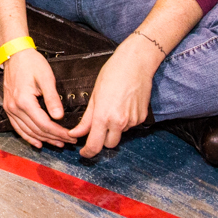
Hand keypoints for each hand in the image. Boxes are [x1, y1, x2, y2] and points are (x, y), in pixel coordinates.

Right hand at [1, 48, 76, 147]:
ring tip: (58, 143)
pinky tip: (37, 143)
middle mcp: (14, 107)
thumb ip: (52, 98)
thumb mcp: (46, 78)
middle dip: (54, 138)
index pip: (44, 124)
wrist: (15, 54)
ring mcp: (9, 108)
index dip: (59, 132)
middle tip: (70, 141)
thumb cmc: (31, 63)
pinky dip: (28, 137)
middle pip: (37, 130)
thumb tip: (59, 117)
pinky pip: (17, 127)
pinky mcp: (8, 107)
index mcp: (24, 101)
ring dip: (43, 140)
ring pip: (27, 131)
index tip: (72, 136)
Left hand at [70, 40, 158, 157]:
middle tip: (96, 128)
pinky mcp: (141, 118)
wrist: (135, 65)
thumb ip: (86, 118)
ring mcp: (132, 121)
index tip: (83, 153)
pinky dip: (123, 121)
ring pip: (119, 134)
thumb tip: (76, 132)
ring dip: (113, 129)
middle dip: (101, 140)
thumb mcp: (94, 96)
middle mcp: (119, 122)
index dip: (88, 152)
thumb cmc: (112, 75)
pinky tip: (121, 106)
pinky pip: (129, 126)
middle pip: (109, 144)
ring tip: (110, 109)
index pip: (95, 144)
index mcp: (104, 116)